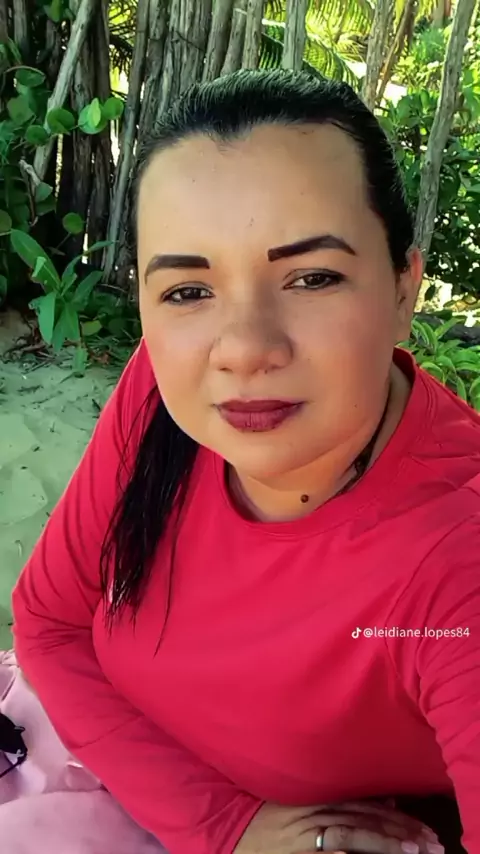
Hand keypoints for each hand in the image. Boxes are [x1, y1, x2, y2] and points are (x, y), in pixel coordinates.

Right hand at [234, 800, 441, 853]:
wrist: (234, 832)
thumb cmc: (273, 817)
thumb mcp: (308, 803)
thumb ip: (345, 801)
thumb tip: (388, 799)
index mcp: (320, 796)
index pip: (366, 805)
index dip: (397, 816)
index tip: (424, 829)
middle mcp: (315, 811)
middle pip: (365, 818)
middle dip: (400, 831)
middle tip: (430, 842)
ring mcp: (305, 834)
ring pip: (352, 833)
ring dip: (385, 842)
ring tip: (413, 851)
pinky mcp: (298, 853)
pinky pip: (326, 852)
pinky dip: (345, 851)